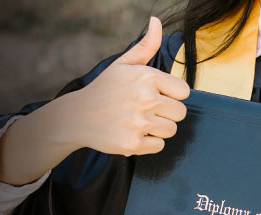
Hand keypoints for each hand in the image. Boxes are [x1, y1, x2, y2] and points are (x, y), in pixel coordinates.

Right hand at [57, 16, 189, 155]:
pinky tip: (133, 133)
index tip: (157, 95)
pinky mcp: (133, 143)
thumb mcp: (124, 65)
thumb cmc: (105, 90)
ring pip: (171, 130)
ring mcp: (139, 122)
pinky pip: (159, 146)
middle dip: (166, 113)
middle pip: (180, 113)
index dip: (172, 95)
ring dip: (158, 129)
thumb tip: (157, 21)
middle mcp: (145, 99)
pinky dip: (148, 143)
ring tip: (138, 121)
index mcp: (147, 77)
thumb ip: (146, 45)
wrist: (76, 117)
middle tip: (145, 111)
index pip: (184, 92)